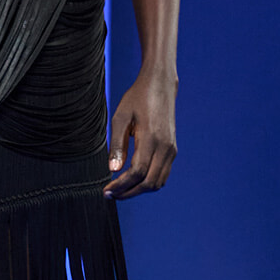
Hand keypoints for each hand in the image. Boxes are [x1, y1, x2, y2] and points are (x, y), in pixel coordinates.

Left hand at [104, 73, 176, 199]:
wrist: (160, 85)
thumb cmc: (137, 98)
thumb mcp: (120, 117)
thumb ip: (116, 145)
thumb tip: (112, 170)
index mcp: (151, 138)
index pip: (137, 172)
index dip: (121, 185)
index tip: (107, 190)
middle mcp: (165, 147)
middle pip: (149, 183)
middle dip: (129, 193)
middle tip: (111, 194)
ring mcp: (171, 149)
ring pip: (158, 182)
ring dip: (139, 190)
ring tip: (120, 189)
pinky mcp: (172, 150)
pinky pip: (162, 175)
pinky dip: (148, 183)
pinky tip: (133, 180)